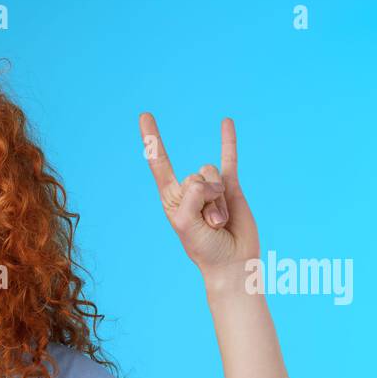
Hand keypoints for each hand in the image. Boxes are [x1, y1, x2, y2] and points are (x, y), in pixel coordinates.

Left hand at [139, 113, 258, 284]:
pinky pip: (230, 159)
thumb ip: (191, 195)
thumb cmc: (204, 248)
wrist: (231, 262)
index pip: (159, 163)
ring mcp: (210, 187)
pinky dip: (228, 140)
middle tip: (209, 225)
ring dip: (220, 200)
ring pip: (214, 174)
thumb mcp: (185, 223)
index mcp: (171, 198)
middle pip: (196, 175)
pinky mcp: (231, 186)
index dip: (152, 139)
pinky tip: (225, 122)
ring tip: (220, 221)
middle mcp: (188, 190)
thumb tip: (208, 180)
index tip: (145, 115)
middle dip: (206, 200)